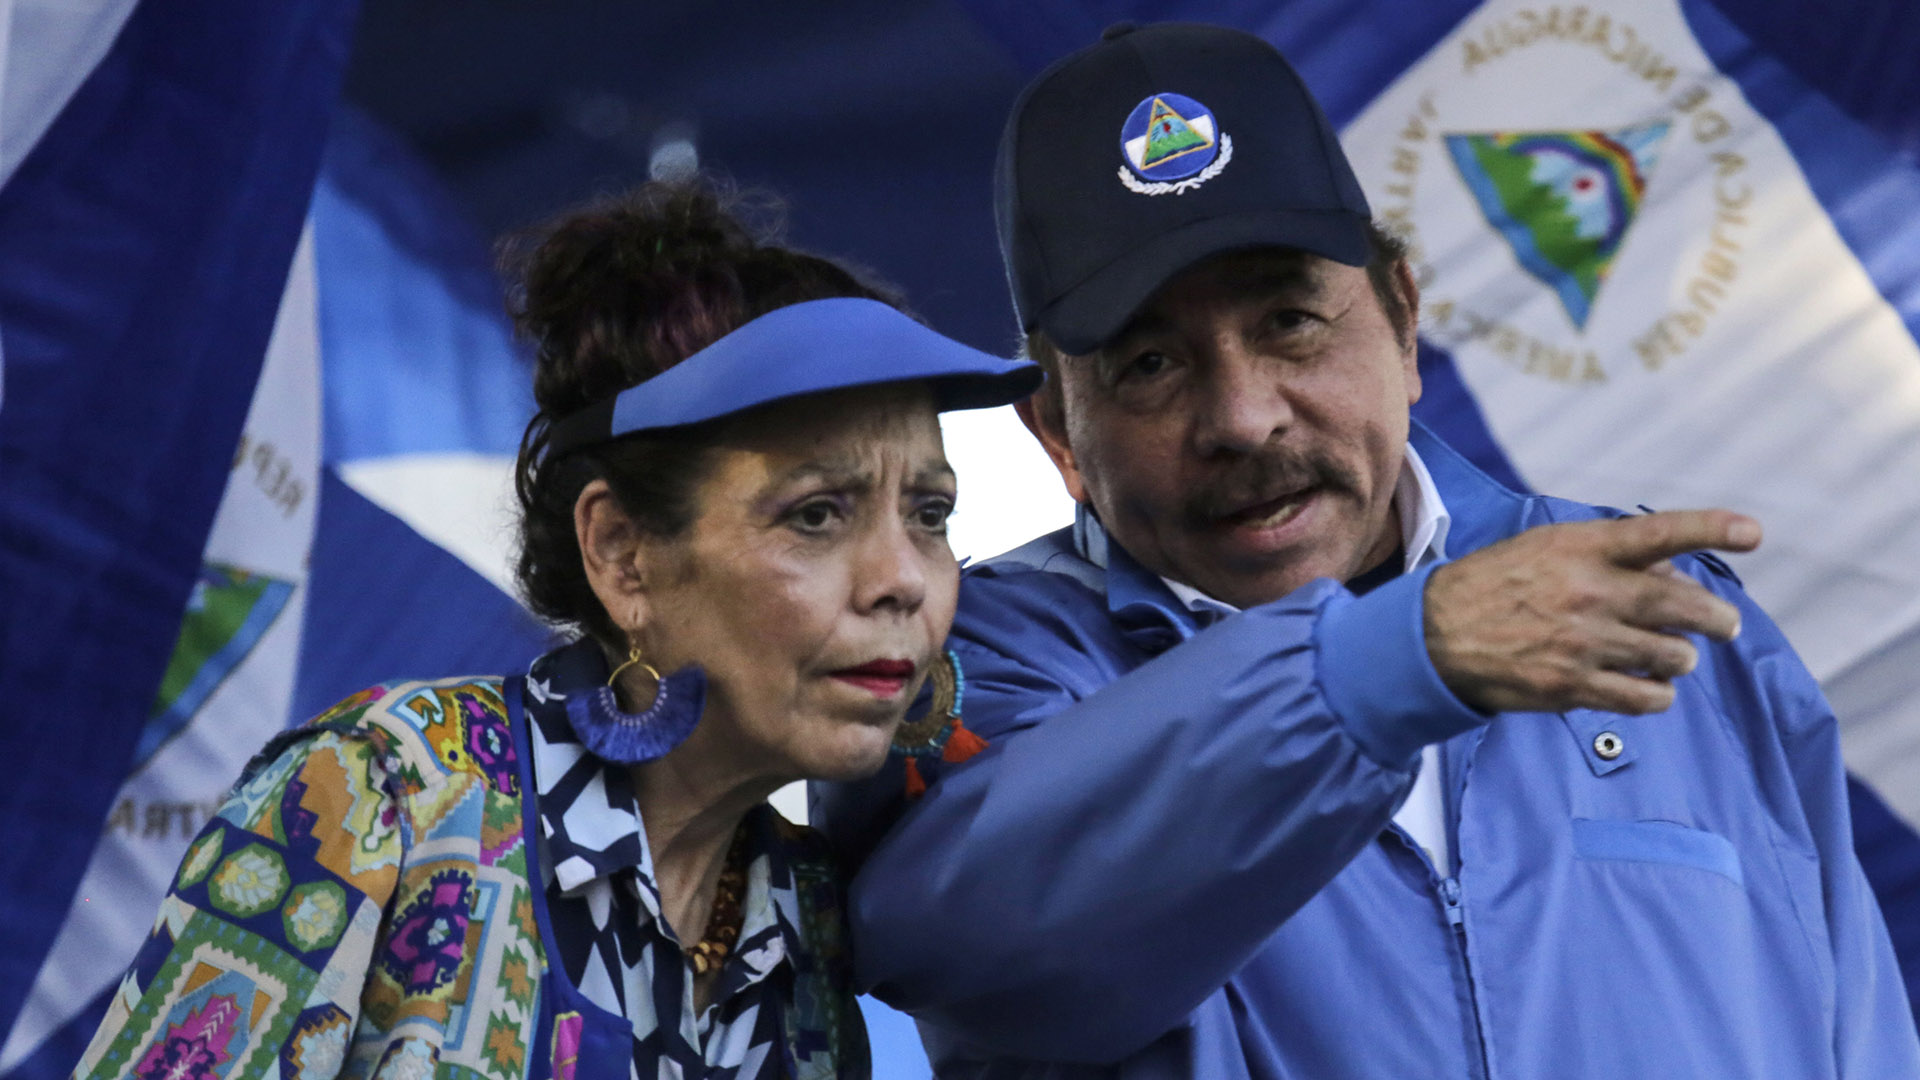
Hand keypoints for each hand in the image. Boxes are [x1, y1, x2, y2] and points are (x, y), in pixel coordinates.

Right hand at [1424, 509, 1760, 714]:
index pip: (1660, 533)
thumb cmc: (1497, 583)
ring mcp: (1584, 642)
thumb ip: (1610, 554)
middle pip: (1684, 606)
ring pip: (1674, 656)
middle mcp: (1589, 591)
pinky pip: (1648, 698)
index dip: (1711, 529)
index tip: (1753, 533)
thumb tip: (1673, 574)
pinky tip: (1648, 686)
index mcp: (1583, 547)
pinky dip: (1658, 694)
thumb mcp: (1547, 547)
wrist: (1435, 634)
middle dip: (1717, 619)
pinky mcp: (1575, 685)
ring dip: (1680, 658)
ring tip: (1670, 656)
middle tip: (1724, 625)